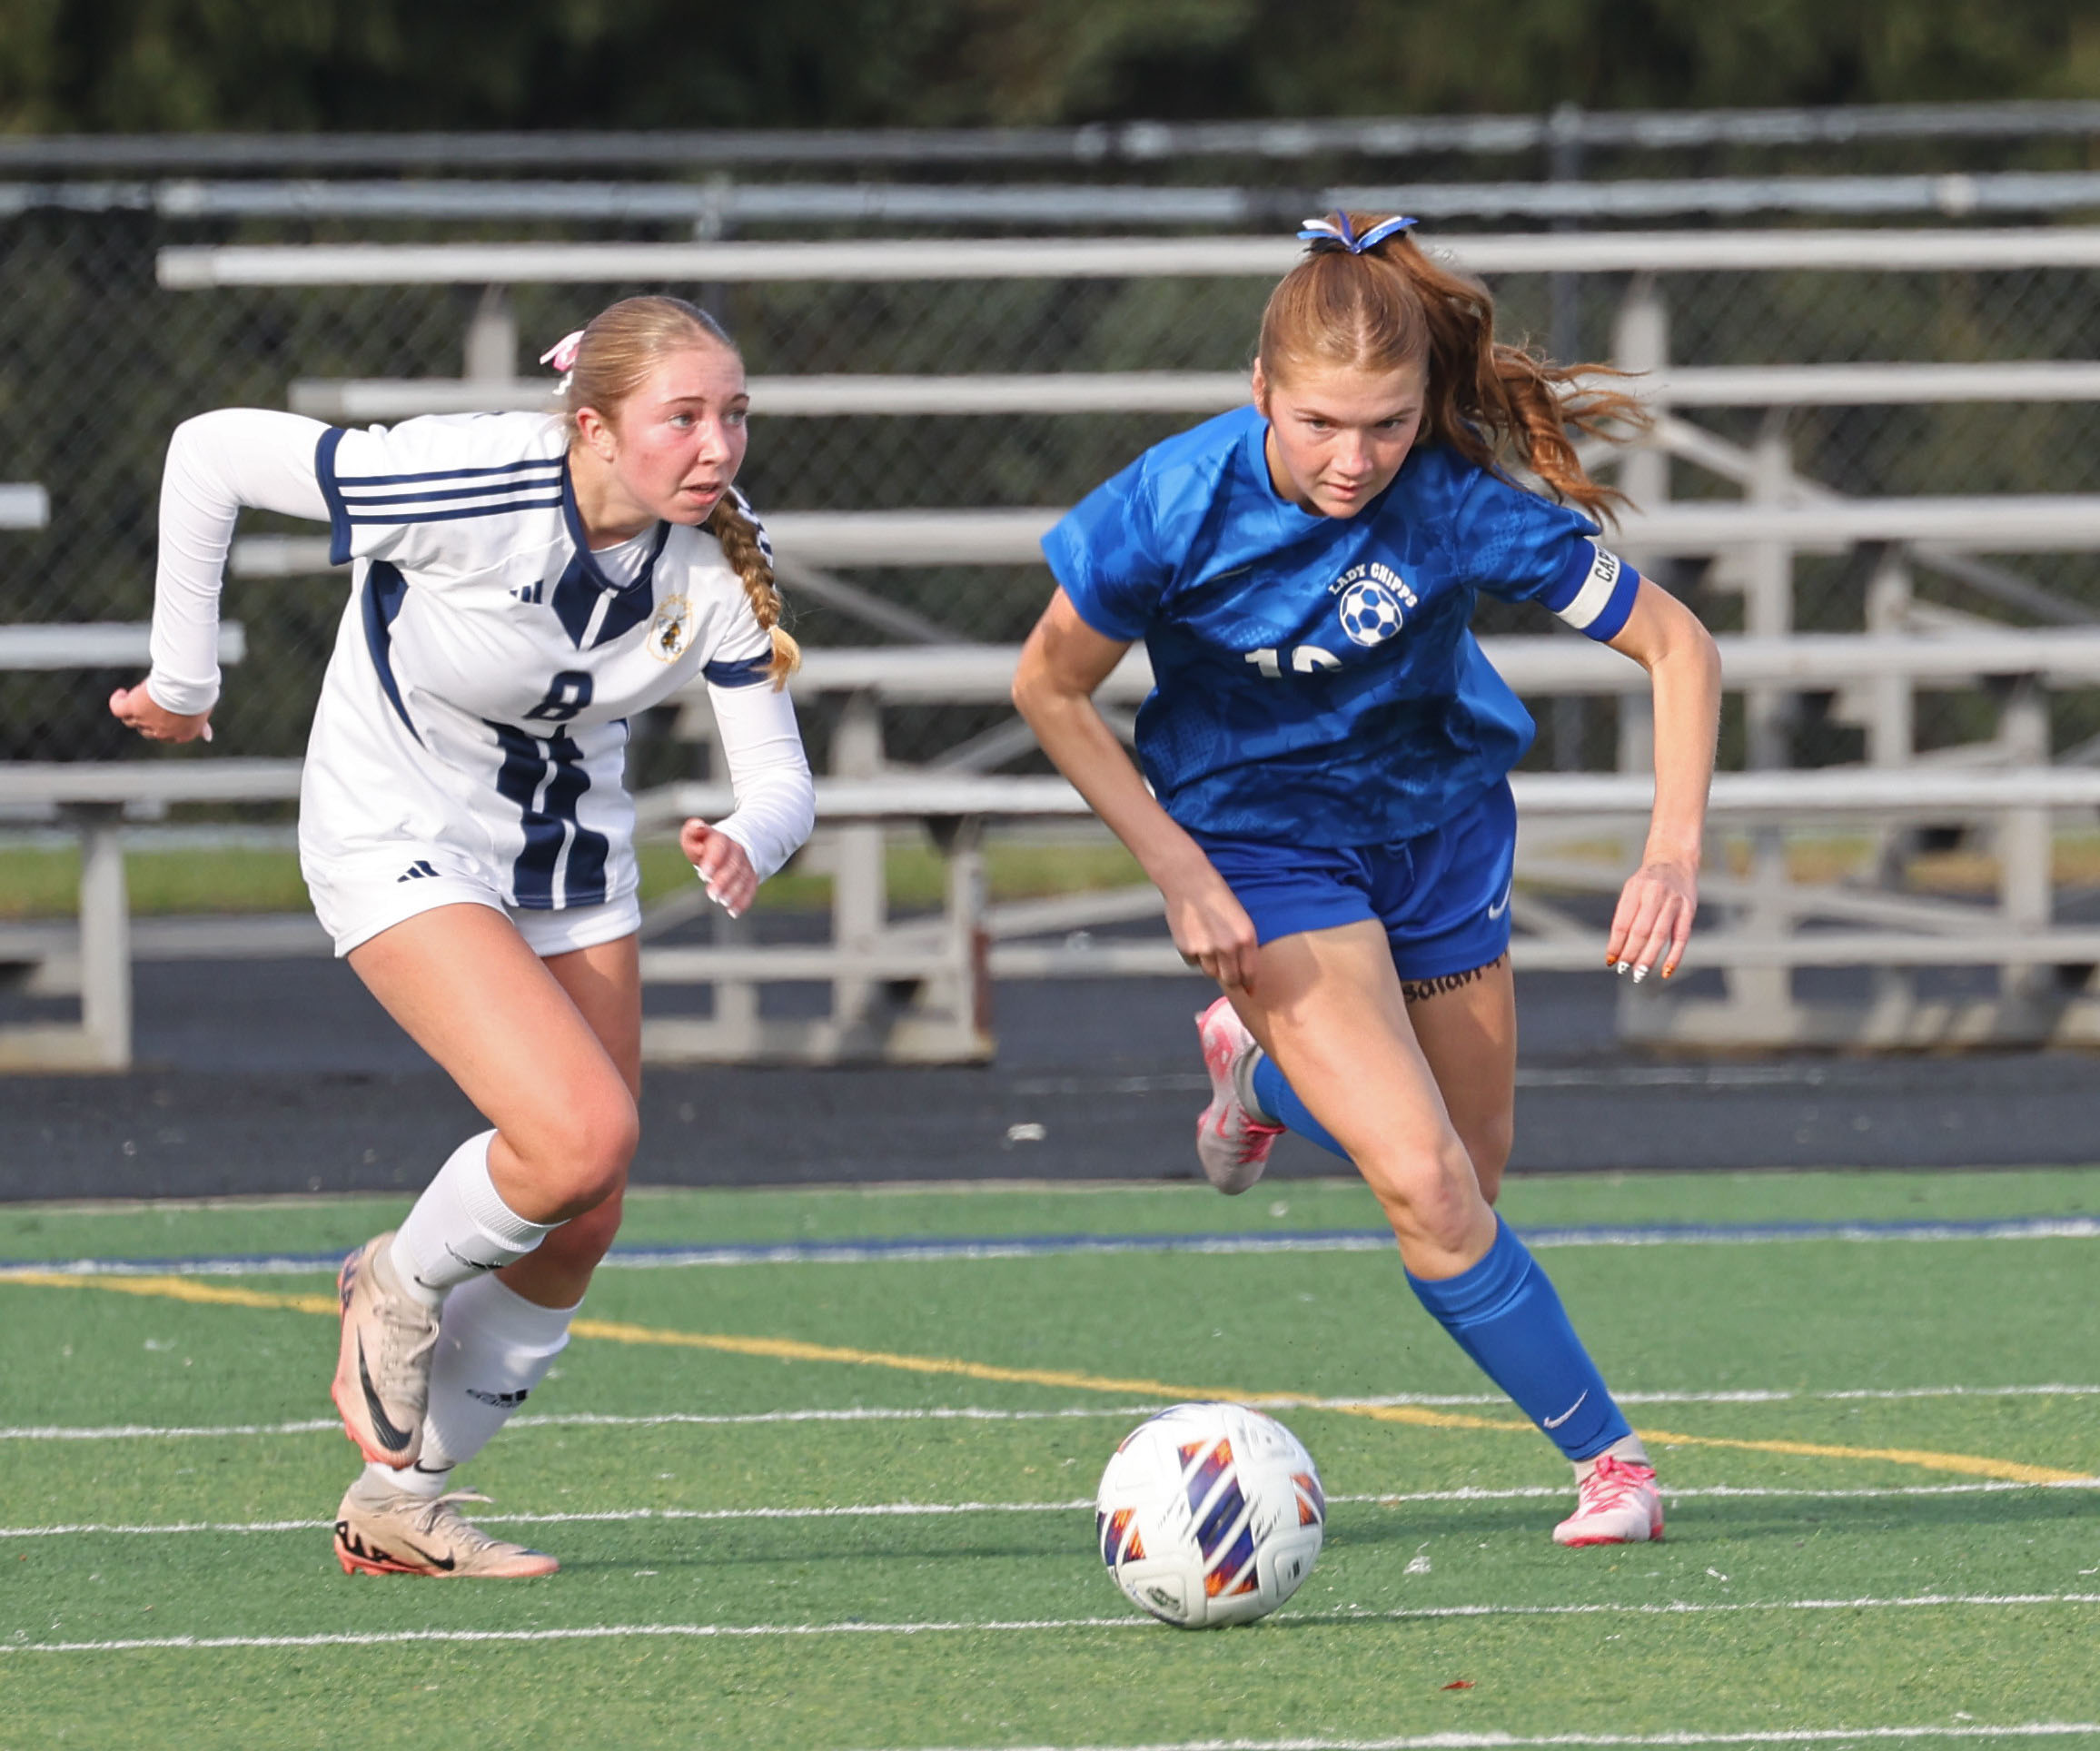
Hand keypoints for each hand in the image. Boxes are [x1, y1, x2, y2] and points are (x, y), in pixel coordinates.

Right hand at [109, 682, 211, 743]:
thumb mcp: (203, 714)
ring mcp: (146, 720)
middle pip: (146, 729)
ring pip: (131, 720)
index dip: (161, 726)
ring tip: (134, 697)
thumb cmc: (200, 697)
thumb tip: (207, 737)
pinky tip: (122, 694)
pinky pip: (118, 708)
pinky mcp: (133, 707)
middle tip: (150, 703)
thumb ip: (202, 727)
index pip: (165, 736)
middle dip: (146, 719)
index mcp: (181, 735)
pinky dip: (117, 701)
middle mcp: (162, 732)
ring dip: (132, 711)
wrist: (189, 687)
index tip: (161, 715)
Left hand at [680, 820, 757, 917]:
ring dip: (733, 892)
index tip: (704, 874)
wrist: (730, 846)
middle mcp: (737, 851)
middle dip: (723, 881)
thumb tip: (698, 825)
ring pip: (743, 878)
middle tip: (712, 894)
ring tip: (722, 901)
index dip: (714, 859)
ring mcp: (745, 864)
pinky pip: (750, 889)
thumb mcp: (694, 838)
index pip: (720, 847)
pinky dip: (743, 901)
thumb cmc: (705, 845)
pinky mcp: (751, 877)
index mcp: (721, 839)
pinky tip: (733, 912)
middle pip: (733, 865)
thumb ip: (692, 832)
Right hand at [1162, 869, 1260, 991]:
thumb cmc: (1217, 897)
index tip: (1249, 992)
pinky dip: (1194, 954)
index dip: (1249, 985)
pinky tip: (1193, 934)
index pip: (1250, 973)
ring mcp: (1207, 950)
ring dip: (1210, 964)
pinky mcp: (1187, 949)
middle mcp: (1228, 947)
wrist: (1188, 881)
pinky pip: (1193, 962)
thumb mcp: (1239, 919)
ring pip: (1210, 972)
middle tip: (1227, 973)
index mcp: (1246, 937)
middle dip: (1230, 979)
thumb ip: (1243, 946)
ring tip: (1207, 940)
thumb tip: (1244, 975)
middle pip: (1231, 980)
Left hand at [1606, 857, 1697, 982]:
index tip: (1610, 961)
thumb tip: (1617, 949)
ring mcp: (1674, 901)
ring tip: (1639, 973)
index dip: (1616, 944)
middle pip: (1641, 930)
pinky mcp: (1689, 909)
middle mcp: (1655, 894)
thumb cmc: (1647, 882)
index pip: (1623, 922)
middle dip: (1631, 953)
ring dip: (1649, 957)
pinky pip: (1681, 936)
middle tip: (1623, 969)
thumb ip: (1626, 915)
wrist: (1675, 859)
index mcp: (1635, 889)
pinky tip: (1665, 971)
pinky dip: (1674, 956)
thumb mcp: (1632, 890)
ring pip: (1660, 935)